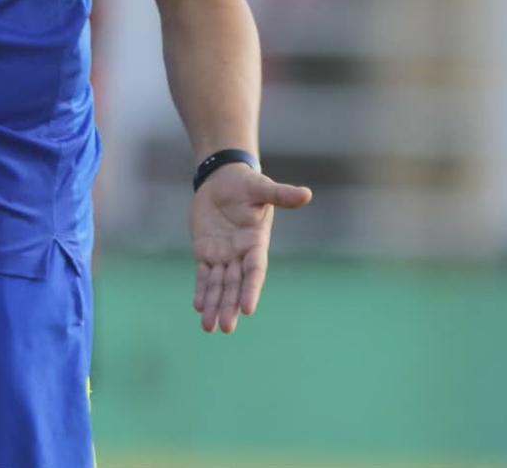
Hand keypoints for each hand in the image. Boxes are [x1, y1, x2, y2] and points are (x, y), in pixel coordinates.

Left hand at [190, 162, 311, 334]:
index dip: (251, 290)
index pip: (255, 271)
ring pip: (219, 285)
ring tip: (209, 328)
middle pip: (236, 285)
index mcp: (256, 243)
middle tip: (226, 328)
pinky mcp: (206, 251)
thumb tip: (306, 194)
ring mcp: (223, 255)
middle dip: (230, 306)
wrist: (223, 179)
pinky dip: (202, 290)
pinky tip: (199, 307)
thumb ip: (281, 195)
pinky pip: (204, 275)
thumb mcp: (262, 188)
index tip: (247, 310)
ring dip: (215, 305)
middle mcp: (241, 254)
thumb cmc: (247, 184)